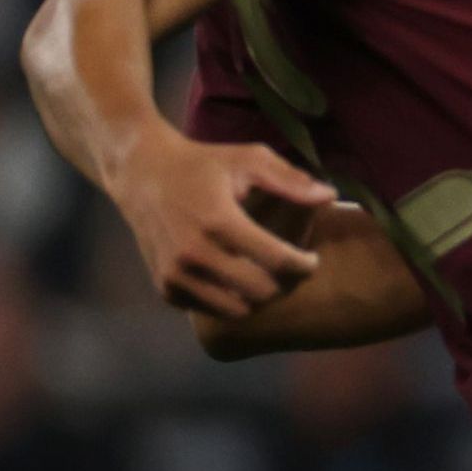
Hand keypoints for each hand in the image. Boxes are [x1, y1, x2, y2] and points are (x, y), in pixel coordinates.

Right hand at [106, 131, 335, 320]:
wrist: (141, 174)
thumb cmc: (203, 164)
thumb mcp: (247, 159)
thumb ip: (290, 180)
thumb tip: (330, 195)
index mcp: (218, 221)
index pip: (277, 261)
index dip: (304, 265)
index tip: (311, 259)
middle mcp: (192, 253)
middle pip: (261, 292)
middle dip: (285, 284)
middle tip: (292, 270)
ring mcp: (175, 274)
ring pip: (237, 310)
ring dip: (258, 297)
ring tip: (266, 275)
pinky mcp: (164, 287)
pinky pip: (210, 310)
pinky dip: (228, 300)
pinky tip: (236, 278)